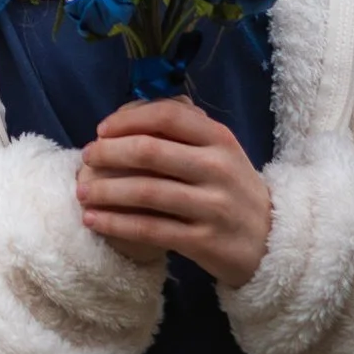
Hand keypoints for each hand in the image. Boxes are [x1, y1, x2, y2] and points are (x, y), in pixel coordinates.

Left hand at [77, 95, 272, 285]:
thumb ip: (181, 129)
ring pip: (145, 192)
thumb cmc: (230, 188)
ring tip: (81, 191)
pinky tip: (93, 221)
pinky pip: (150, 229)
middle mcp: (218, 168)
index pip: (167, 115)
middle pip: (150, 152)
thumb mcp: (219, 151)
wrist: (271, 242)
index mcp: (219, 139)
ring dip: (105, 191)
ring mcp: (213, 206)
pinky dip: (115, 223)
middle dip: (108, 153)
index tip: (101, 130)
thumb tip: (128, 110)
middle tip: (85, 158)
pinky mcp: (205, 241)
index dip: (127, 119)